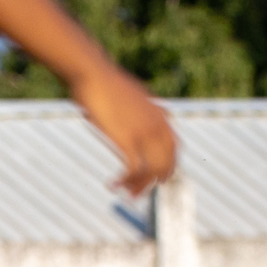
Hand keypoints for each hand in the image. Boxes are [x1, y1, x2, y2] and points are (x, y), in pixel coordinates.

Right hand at [75, 66, 176, 194]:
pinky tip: (112, 185)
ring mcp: (145, 133)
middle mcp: (158, 126)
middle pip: (167, 163)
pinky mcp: (128, 139)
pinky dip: (125, 181)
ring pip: (152, 170)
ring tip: (127, 193)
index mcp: (160, 115)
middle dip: (155, 181)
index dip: (168, 166)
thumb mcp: (132, 94)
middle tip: (140, 193)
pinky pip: (133, 170)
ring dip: (139, 186)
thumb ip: (141, 106)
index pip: (174, 148)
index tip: (158, 178)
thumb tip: (140, 108)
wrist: (92, 72)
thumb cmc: (104, 82)